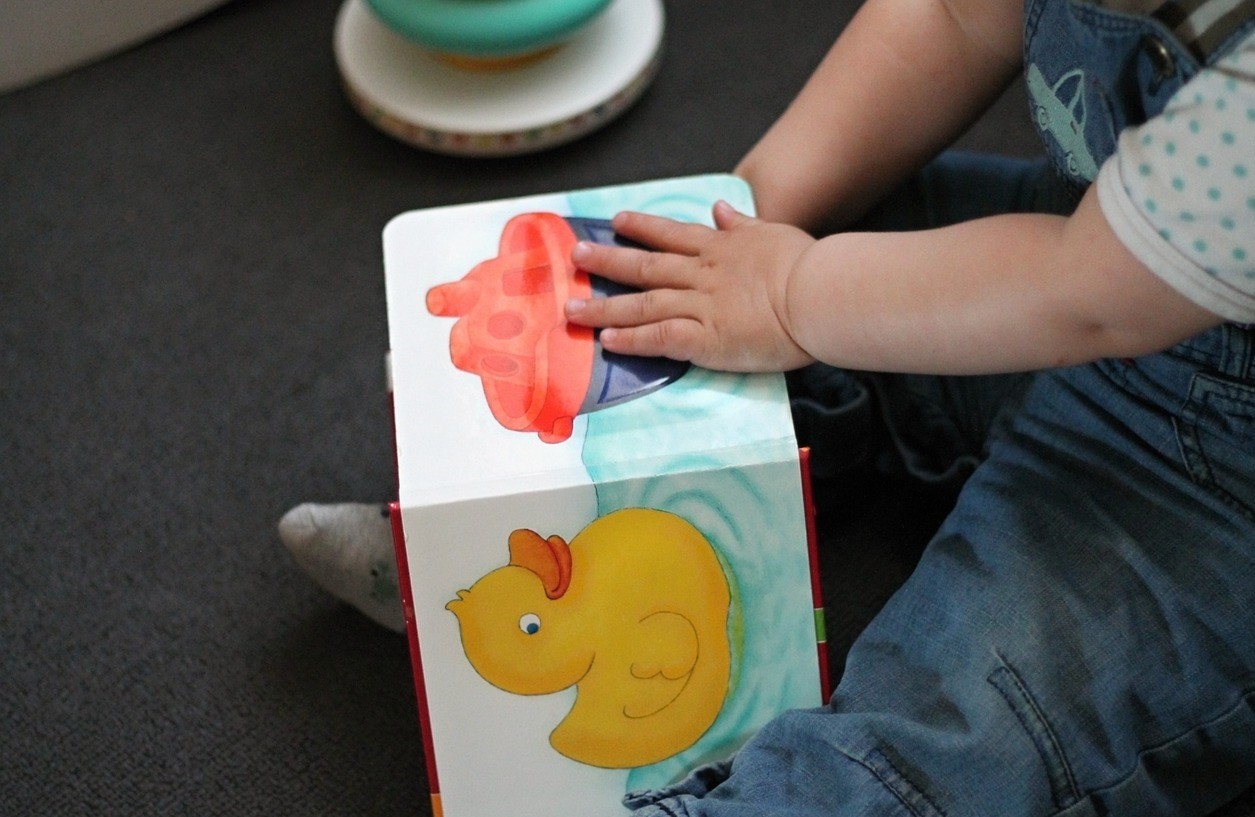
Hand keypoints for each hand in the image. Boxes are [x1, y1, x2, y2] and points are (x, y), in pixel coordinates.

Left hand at [564, 201, 816, 372]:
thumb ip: (743, 223)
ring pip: (642, 303)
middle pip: (645, 266)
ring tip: (573, 309)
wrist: (818, 294)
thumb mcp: (774, 233)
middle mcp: (702, 274)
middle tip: (576, 257)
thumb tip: (720, 207)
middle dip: (607, 261)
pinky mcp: (704, 338)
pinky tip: (607, 342)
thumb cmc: (808, 266)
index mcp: (721, 249)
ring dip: (605, 307)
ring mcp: (700, 306)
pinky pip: (659, 338)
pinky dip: (632, 340)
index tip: (616, 222)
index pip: (671, 234)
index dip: (641, 228)